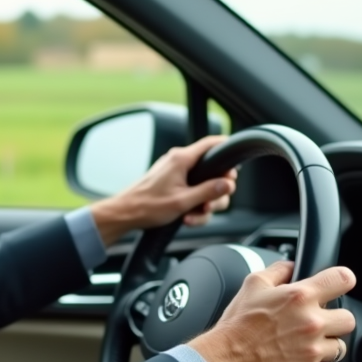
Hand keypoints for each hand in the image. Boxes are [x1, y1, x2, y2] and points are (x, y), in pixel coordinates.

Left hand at [89, 135, 237, 246]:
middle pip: (213, 172)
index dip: (227, 151)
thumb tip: (228, 184)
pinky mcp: (173, 183)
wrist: (125, 214)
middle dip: (215, 193)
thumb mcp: (183, 201)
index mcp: (182, 159)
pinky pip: (192, 191)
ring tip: (193, 216)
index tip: (235, 166)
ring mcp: (176, 172)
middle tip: (209, 206)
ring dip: (203, 204)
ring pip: (204, 185)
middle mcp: (179, 162)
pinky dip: (193, 205)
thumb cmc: (147, 206)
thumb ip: (208, 191)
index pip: (212, 144)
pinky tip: (187, 217)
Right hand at [188, 261, 356, 361]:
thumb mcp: (251, 285)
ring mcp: (312, 352)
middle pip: (348, 319)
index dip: (342, 282)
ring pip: (339, 348)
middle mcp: (311, 323)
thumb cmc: (235, 327)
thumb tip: (292, 267)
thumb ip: (278, 271)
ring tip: (303, 347)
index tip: (338, 287)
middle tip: (316, 324)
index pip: (343, 279)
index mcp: (300, 297)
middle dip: (334, 321)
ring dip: (324, 347)